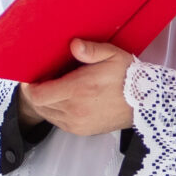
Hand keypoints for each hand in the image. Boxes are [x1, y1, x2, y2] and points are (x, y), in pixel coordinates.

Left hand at [15, 40, 135, 136]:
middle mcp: (74, 110)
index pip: (39, 95)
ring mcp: (77, 123)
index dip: (29, 87)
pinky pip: (58, 122)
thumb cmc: (129, 77)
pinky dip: (54, 112)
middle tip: (38, 80)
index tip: (29, 77)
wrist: (146, 103)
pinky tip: (62, 100)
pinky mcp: (82, 131)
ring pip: (47, 115)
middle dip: (35, 93)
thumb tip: (74, 44)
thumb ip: (91, 50)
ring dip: (44, 103)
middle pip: (40, 105)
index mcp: (78, 89)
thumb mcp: (113, 55)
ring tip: (50, 89)